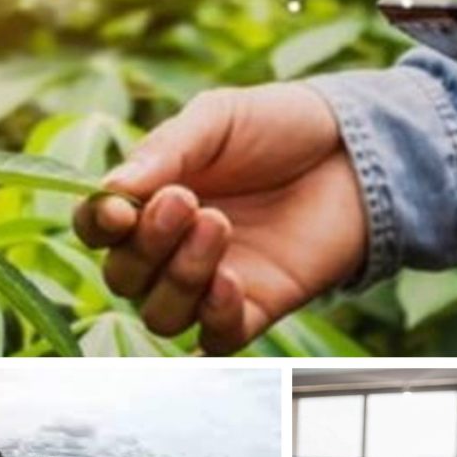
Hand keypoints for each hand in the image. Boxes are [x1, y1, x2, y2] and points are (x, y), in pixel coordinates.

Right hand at [73, 84, 366, 353]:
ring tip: (218, 225)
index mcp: (155, 199)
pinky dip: (213, 317)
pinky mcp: (260, 305)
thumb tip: (112, 190)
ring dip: (180, 277)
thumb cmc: (284, 126)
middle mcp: (176, 248)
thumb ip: (168, 149)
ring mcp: (217, 279)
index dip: (99, 225)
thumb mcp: (220, 118)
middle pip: (125, 277)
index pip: (101, 229)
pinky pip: (217, 338)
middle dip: (147, 245)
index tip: (120, 209)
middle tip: (186, 203)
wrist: (358, 147)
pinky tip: (230, 280)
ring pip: (163, 314)